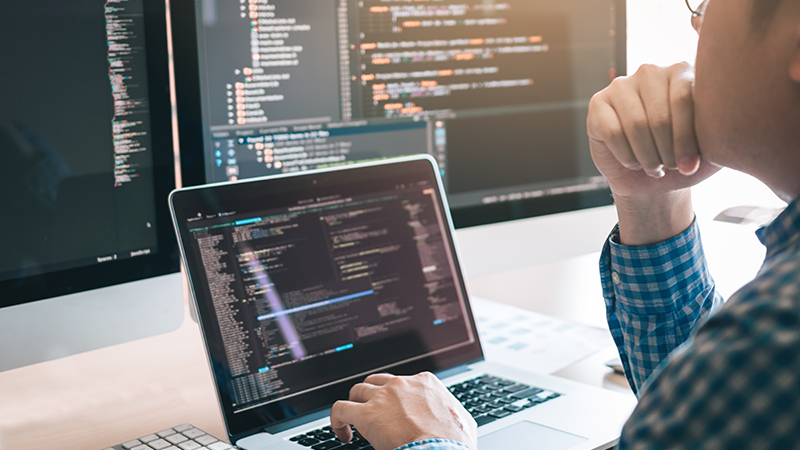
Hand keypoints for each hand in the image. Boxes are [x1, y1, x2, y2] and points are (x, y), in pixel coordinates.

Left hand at [330, 372, 477, 449]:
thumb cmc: (454, 443)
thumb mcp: (462, 420)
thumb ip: (453, 413)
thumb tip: (456, 421)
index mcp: (426, 382)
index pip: (403, 382)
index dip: (395, 398)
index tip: (395, 413)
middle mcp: (402, 384)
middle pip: (376, 381)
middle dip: (372, 397)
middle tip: (373, 416)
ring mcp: (383, 396)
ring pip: (357, 391)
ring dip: (355, 406)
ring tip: (355, 424)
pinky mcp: (367, 414)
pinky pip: (340, 408)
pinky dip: (337, 419)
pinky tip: (343, 433)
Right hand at [586, 62, 720, 244]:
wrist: (651, 179)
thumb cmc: (684, 159)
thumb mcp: (712, 147)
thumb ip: (723, 130)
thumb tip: (727, 125)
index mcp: (683, 72)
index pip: (684, 99)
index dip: (687, 138)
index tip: (690, 166)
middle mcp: (651, 72)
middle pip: (659, 115)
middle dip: (667, 151)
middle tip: (671, 167)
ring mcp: (621, 85)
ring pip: (636, 125)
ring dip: (647, 157)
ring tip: (655, 168)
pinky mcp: (598, 104)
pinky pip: (613, 132)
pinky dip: (627, 157)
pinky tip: (634, 162)